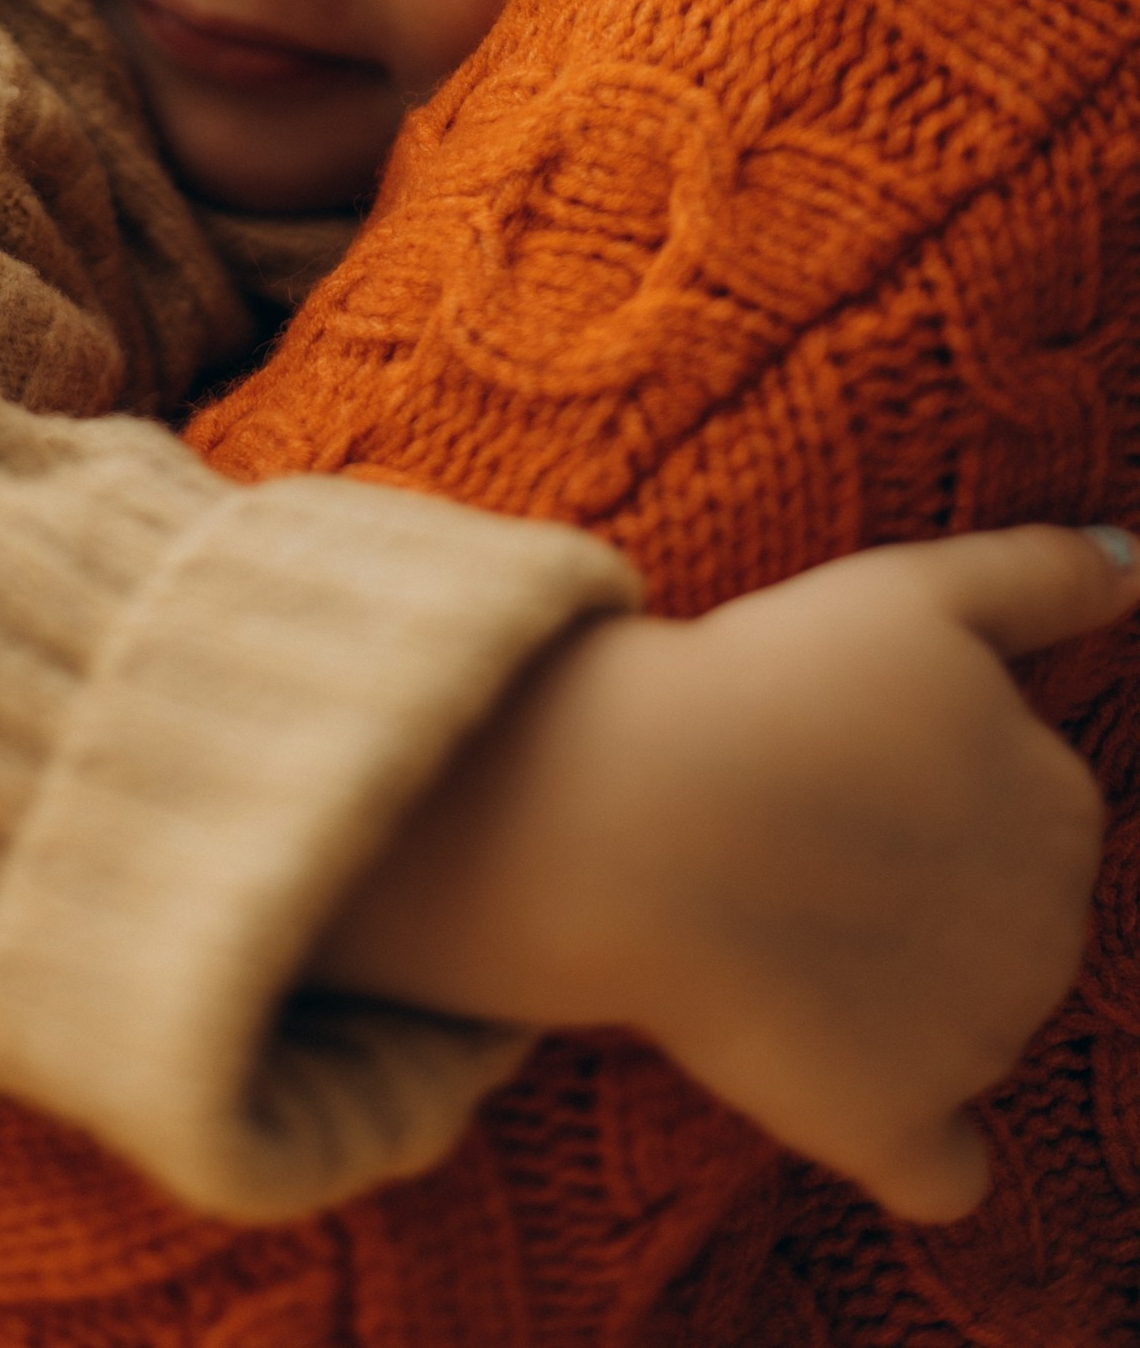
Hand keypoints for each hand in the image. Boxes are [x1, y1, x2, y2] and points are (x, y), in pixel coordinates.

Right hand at [313, 525, 1138, 1222]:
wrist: (645, 813)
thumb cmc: (771, 685)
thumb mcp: (916, 590)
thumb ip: (1043, 577)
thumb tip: (1136, 563)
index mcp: (1061, 808)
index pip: (1030, 809)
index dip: (935, 782)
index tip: (846, 755)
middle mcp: (1049, 937)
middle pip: (1008, 921)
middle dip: (931, 889)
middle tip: (808, 832)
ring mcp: (978, 1043)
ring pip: (974, 1027)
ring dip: (909, 993)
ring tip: (788, 921)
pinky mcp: (895, 1126)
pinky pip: (946, 1173)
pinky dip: (924, 1147)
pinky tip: (860, 1086)